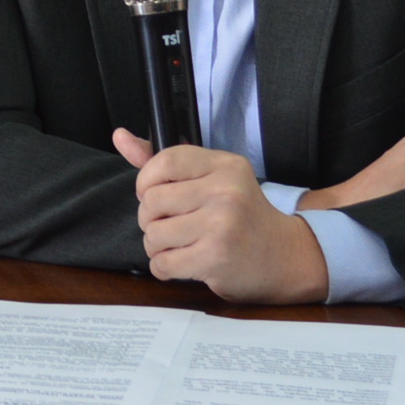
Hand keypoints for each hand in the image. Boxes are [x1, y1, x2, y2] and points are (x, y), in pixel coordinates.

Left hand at [111, 129, 327, 305]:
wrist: (285, 256)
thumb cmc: (242, 217)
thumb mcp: (213, 179)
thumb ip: (165, 162)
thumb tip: (120, 136)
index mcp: (225, 165)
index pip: (164, 162)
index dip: (147, 182)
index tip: (156, 194)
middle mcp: (225, 191)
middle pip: (151, 201)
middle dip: (151, 218)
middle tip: (172, 225)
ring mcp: (221, 225)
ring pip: (153, 234)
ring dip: (157, 246)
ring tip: (179, 245)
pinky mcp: (215, 258)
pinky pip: (162, 264)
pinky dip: (164, 268)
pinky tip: (183, 263)